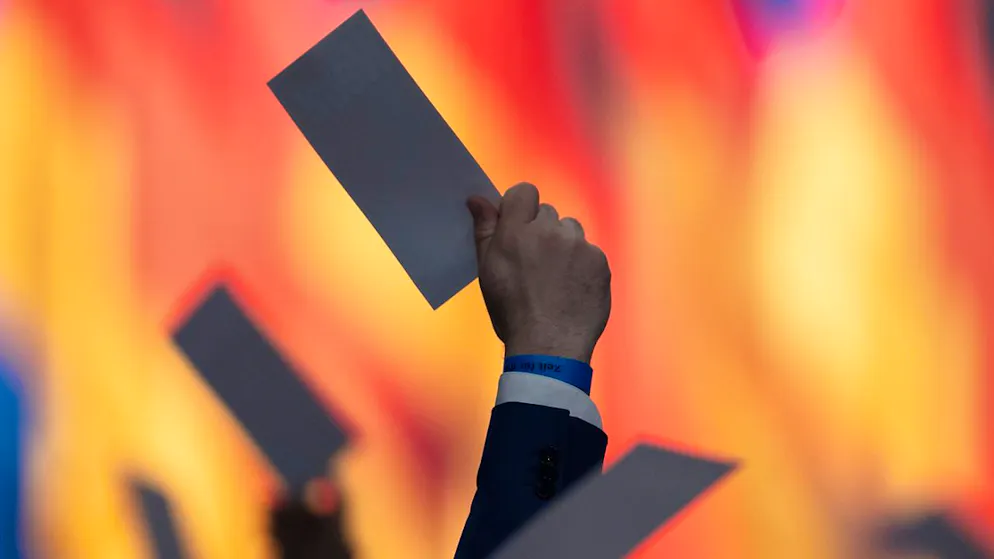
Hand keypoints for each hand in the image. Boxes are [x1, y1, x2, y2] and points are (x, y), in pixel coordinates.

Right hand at [467, 183, 610, 363]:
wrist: (549, 346)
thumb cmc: (511, 312)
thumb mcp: (488, 271)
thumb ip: (485, 230)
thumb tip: (477, 198)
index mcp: (517, 231)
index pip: (524, 192)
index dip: (521, 208)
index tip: (519, 228)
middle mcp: (550, 231)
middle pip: (548, 214)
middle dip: (541, 231)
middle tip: (535, 264)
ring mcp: (578, 246)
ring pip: (571, 231)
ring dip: (564, 245)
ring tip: (556, 278)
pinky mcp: (599, 262)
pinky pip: (590, 252)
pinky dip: (582, 265)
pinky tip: (573, 289)